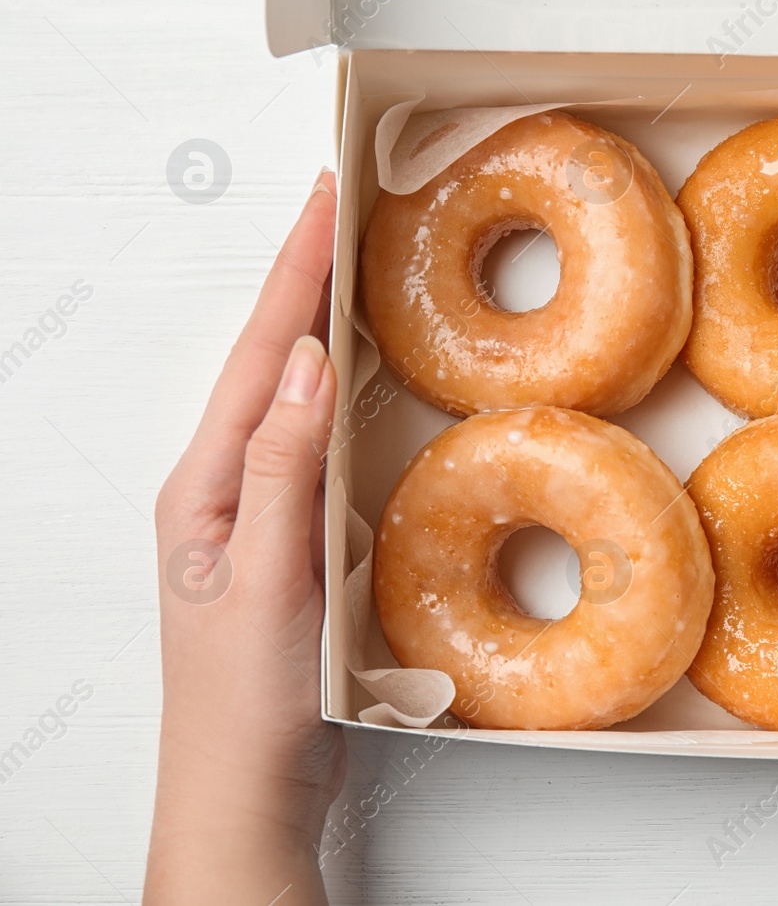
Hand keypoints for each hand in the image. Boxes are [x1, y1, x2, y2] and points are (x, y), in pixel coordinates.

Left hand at [146, 172, 341, 904]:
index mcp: (206, 487)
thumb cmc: (242, 704)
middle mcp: (225, 488)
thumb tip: (310, 363)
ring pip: (290, 395)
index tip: (324, 199)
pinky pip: (313, 442)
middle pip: (271, 358)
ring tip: (348, 263)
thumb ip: (284, 469)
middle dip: (302, 275)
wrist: (246, 791)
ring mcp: (256, 512)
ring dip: (318, 322)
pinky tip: (357, 379)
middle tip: (340, 206)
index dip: (294, 271)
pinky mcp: (290, 539)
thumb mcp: (265, 580)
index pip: (263, 356)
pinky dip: (337, 391)